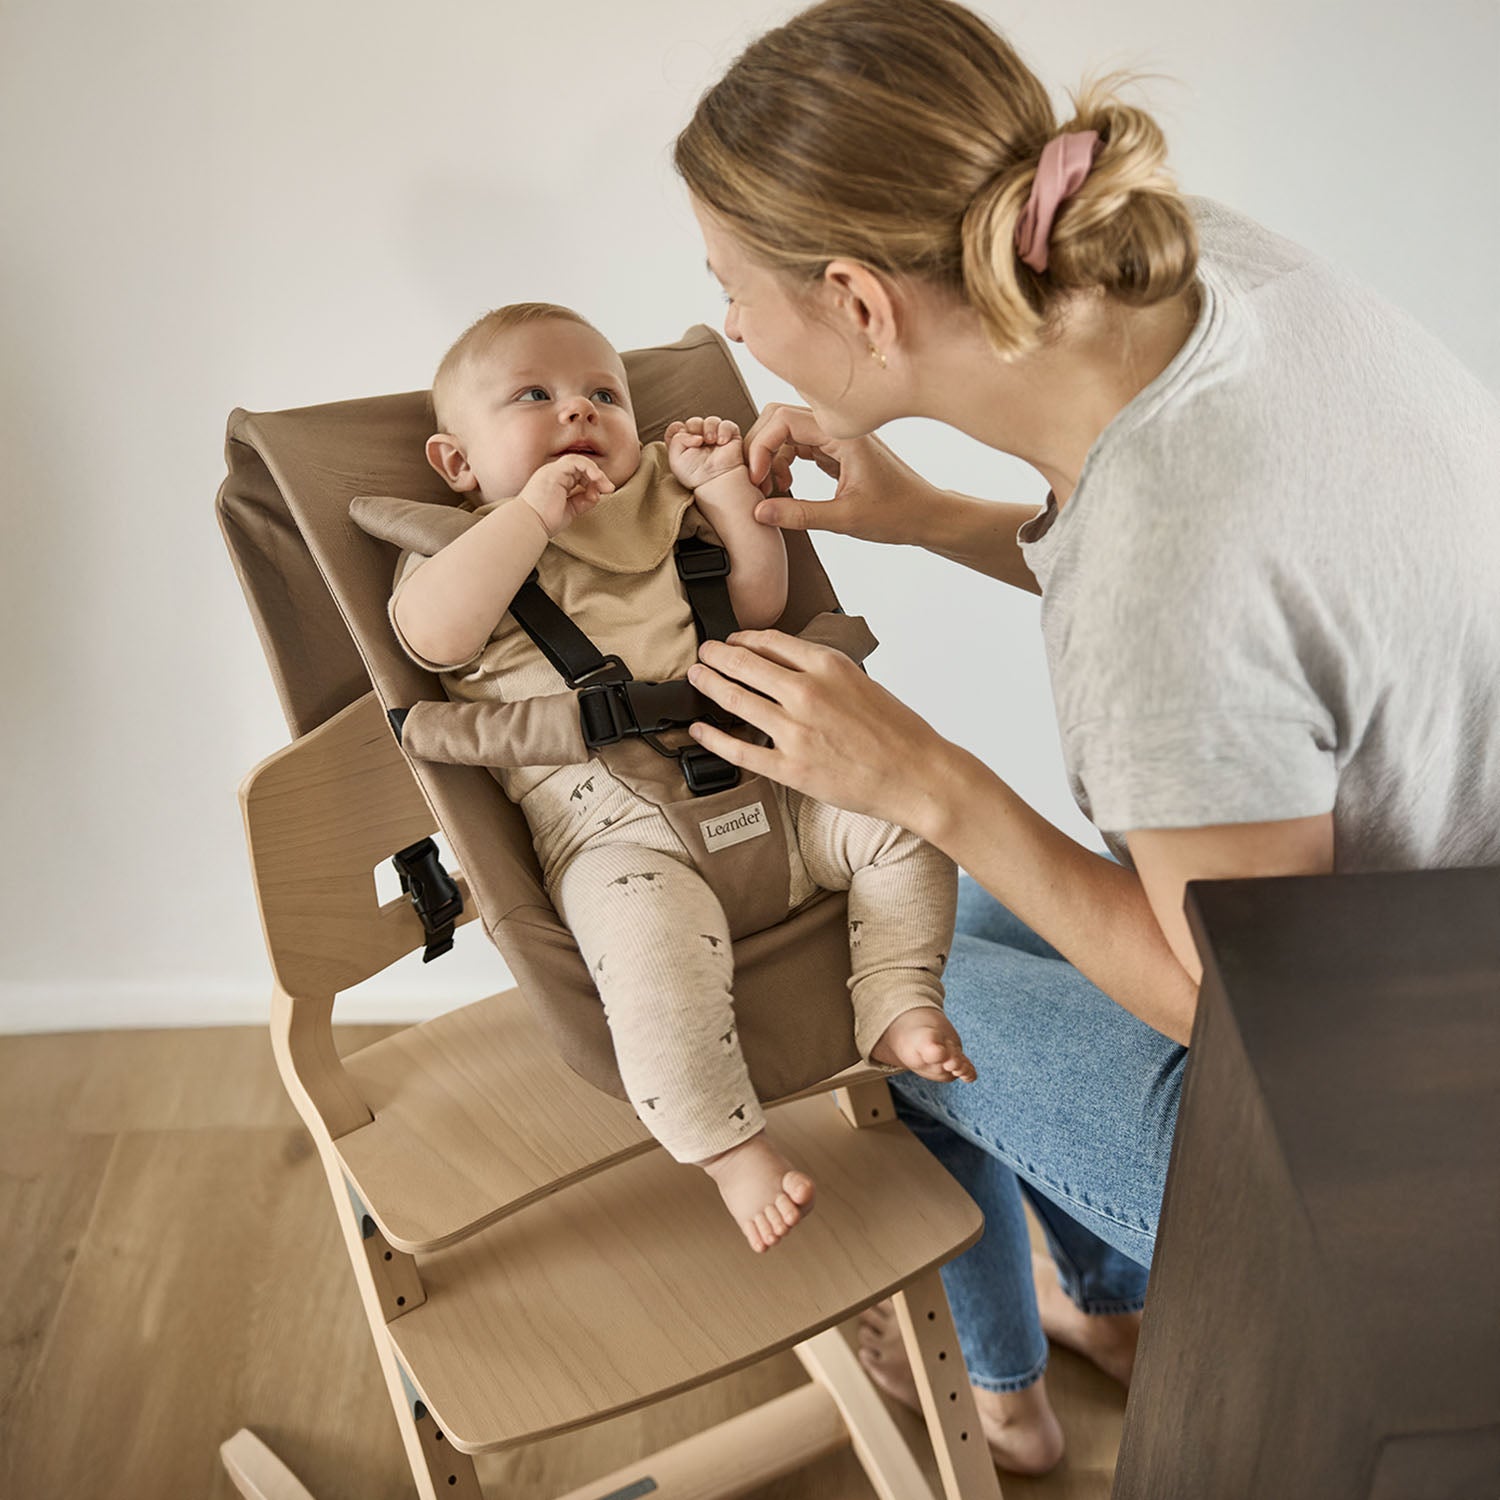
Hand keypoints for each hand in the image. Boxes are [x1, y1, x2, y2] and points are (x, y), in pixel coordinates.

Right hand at [519, 454, 614, 537]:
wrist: (530, 524)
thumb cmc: (544, 521)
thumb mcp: (569, 511)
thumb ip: (582, 501)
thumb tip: (596, 495)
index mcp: (554, 482)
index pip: (577, 475)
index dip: (592, 482)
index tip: (600, 496)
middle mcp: (552, 474)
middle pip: (580, 467)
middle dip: (597, 477)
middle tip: (609, 489)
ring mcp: (552, 471)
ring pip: (579, 461)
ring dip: (595, 472)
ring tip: (606, 486)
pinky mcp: (554, 471)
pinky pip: (576, 462)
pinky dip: (589, 468)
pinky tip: (596, 479)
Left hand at [666, 415, 747, 490]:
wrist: (715, 480)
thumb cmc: (695, 475)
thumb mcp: (675, 459)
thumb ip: (676, 439)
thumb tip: (694, 433)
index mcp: (684, 445)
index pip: (677, 427)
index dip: (677, 428)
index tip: (681, 434)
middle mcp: (699, 441)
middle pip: (694, 422)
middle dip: (694, 426)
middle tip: (698, 441)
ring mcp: (714, 438)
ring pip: (710, 421)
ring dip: (709, 427)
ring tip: (711, 441)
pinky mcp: (730, 437)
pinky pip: (726, 425)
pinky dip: (723, 430)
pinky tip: (721, 442)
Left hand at [685, 629, 953, 834]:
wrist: (917, 774)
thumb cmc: (898, 732)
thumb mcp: (862, 682)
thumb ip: (823, 673)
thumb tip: (787, 668)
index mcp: (827, 666)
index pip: (770, 642)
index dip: (743, 639)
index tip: (732, 641)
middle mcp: (806, 693)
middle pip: (744, 665)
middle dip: (716, 656)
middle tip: (702, 654)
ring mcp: (795, 731)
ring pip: (735, 699)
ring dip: (709, 685)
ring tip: (696, 679)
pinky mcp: (790, 767)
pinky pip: (739, 749)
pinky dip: (712, 738)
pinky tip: (698, 730)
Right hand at [743, 402, 939, 545]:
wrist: (926, 515)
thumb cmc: (898, 514)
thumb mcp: (845, 519)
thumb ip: (800, 515)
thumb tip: (758, 511)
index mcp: (843, 435)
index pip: (783, 419)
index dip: (760, 447)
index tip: (756, 481)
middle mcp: (838, 428)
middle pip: (779, 418)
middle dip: (760, 448)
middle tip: (756, 484)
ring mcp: (836, 437)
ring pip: (786, 432)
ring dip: (770, 457)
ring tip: (772, 490)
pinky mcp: (836, 450)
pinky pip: (798, 446)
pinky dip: (783, 463)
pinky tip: (786, 487)